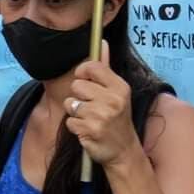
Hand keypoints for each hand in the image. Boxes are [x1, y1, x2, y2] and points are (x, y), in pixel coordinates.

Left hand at [63, 41, 138, 168]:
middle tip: (91, 107)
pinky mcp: (90, 131)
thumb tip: (101, 42)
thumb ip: (106, 68)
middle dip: (79, 96)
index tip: (84, 80)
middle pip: (76, 85)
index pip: (92, 67)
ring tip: (90, 119)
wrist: (124, 150)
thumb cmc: (117, 118)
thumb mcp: (117, 92)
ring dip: (76, 112)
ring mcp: (101, 116)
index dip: (82, 72)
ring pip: (70, 103)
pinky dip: (75, 127)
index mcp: (119, 87)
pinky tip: (88, 130)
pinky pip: (69, 121)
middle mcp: (112, 100)